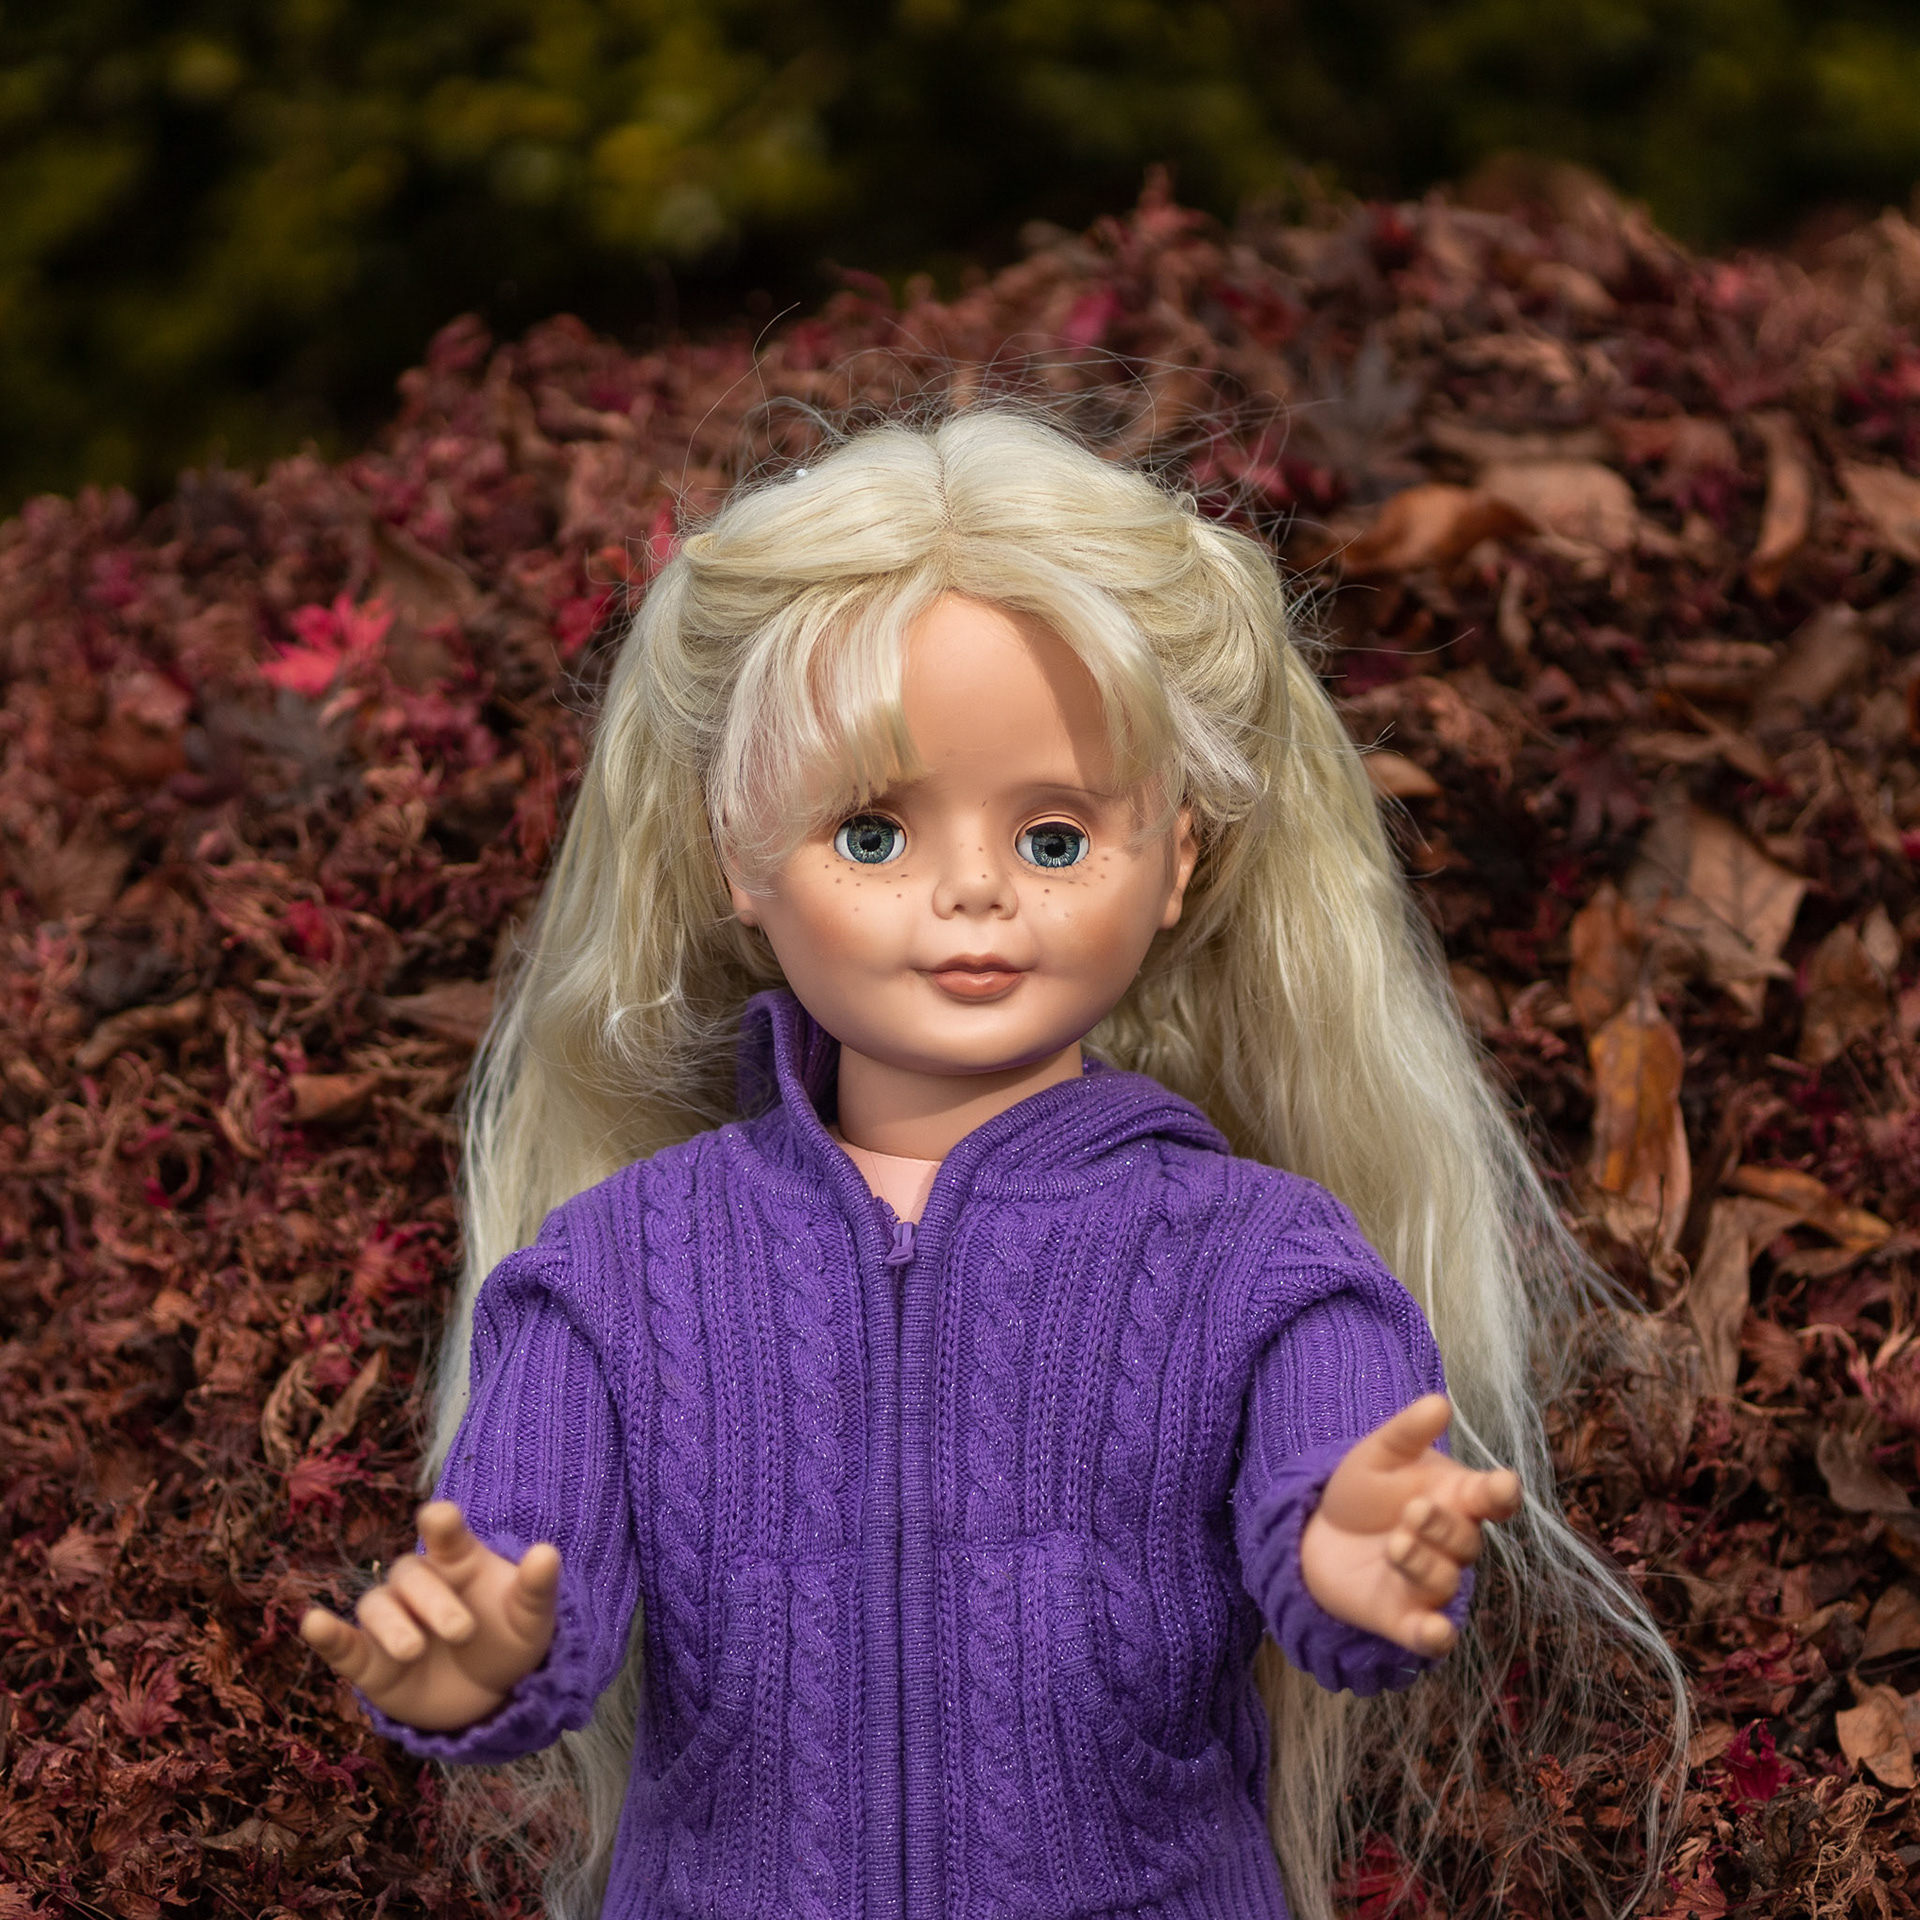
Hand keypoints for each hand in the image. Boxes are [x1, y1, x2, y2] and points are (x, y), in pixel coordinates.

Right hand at [298, 1501, 560, 1732]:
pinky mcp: (370, 1661)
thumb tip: (548, 1553)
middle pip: (411, 1575)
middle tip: (464, 1631)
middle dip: (433, 1600)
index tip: (439, 1516)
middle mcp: (420, 1584)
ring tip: (414, 1650)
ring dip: (392, 1625)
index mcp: (458, 1561)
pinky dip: (326, 1634)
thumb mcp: (531, 1618)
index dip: (440, 1522)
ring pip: (376, 1606)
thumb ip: (537, 1588)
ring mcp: (392, 1621)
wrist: (489, 1695)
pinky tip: (313, 1623)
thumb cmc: (509, 1639)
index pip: (445, 1532)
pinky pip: (342, 1644)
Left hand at [1298, 1394, 1519, 1657]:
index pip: (1494, 1500)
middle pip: (1467, 1541)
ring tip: (1393, 1543)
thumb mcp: (1378, 1453)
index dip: (1501, 1494)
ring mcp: (1430, 1584)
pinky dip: (1433, 1635)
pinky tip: (1431, 1631)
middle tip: (1412, 1510)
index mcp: (1457, 1499)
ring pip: (1444, 1580)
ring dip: (1422, 1564)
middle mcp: (1452, 1545)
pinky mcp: (1403, 1618)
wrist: (1319, 1531)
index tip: (1499, 1485)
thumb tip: (1439, 1401)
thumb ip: (1408, 1432)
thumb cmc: (1365, 1489)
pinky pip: (1430, 1635)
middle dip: (1443, 1526)